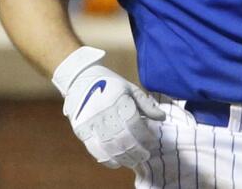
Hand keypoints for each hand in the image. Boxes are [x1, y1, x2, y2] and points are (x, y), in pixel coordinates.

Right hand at [54, 48, 164, 169]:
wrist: (80, 78)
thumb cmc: (109, 84)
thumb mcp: (129, 88)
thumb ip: (146, 104)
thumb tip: (162, 118)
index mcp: (117, 98)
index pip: (133, 122)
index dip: (144, 136)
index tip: (152, 142)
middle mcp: (103, 111)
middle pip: (122, 138)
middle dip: (137, 151)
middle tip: (145, 156)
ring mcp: (90, 121)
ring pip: (110, 147)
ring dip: (124, 158)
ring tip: (134, 161)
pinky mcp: (81, 129)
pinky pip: (94, 150)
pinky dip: (107, 160)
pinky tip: (117, 162)